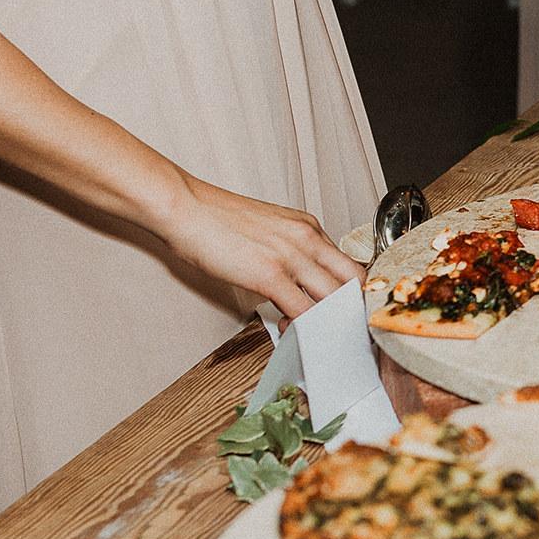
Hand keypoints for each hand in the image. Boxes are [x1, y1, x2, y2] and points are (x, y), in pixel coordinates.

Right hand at [157, 173, 362, 318]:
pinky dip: (303, 328)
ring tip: (310, 331)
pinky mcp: (270, 275)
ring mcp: (292, 257)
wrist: (185, 208)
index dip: (350, 291)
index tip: (339, 308)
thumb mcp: (267, 230)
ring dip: (328, 322)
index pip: (349, 264)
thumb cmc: (215, 219)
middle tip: (335, 325)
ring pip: (335, 298)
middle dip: (349, 309)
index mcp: (308, 227)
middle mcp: (308, 238)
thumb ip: (289, 253)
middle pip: (353, 281)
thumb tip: (295, 283)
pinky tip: (288, 329)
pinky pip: (304, 312)